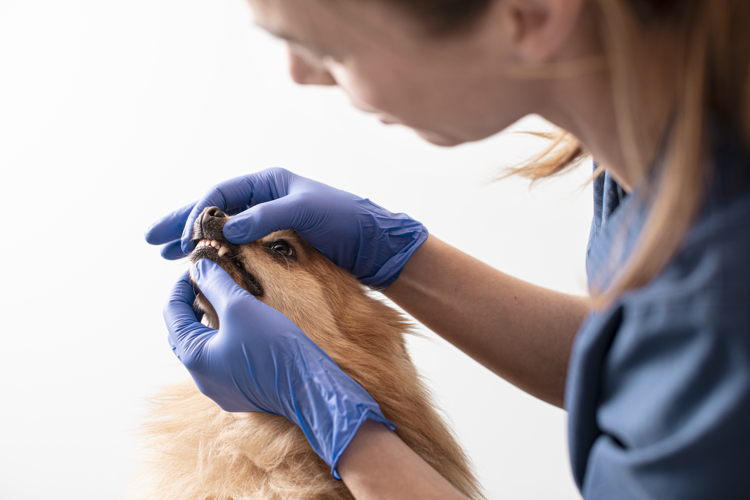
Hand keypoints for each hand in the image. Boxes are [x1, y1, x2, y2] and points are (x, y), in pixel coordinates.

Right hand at [145, 167, 427, 287]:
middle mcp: (265, 199)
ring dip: (195, 241)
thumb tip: (227, 227)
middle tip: (152, 241)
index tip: (182, 236)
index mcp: (270, 183)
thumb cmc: (348, 221)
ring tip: (167, 255)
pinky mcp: (276, 244)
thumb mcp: (307, 211)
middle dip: (183, 224)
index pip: (222, 194)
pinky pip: (238, 247)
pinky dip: (218, 255)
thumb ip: (267, 216)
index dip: (197, 213)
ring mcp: (269, 222)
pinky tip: (204, 266)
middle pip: (214, 209)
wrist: (377, 246)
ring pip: (222, 229)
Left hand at [163, 259, 394, 477]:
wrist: (307, 387)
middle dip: (192, 305)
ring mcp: (220, 388)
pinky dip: (225, 340)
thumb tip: (199, 267)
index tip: (198, 268)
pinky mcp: (240, 392)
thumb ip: (216, 284)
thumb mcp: (241, 306)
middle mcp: (201, 377)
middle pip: (184, 332)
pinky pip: (223, 361)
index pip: (172, 313)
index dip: (182, 285)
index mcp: (194, 357)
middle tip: (209, 283)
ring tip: (225, 302)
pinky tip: (243, 329)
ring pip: (205, 348)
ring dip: (208, 323)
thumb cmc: (272, 347)